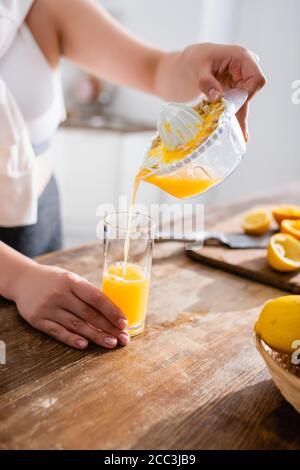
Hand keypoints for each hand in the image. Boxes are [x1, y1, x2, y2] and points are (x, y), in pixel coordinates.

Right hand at [13, 263, 129, 349]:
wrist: (23, 280)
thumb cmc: (55, 280)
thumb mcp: (70, 278)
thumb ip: (87, 293)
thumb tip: (113, 313)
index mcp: (71, 281)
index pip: (96, 297)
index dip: (112, 311)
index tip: (124, 322)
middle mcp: (59, 293)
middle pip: (88, 314)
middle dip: (108, 327)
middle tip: (123, 338)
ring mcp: (47, 307)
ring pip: (76, 325)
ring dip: (95, 336)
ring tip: (110, 343)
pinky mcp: (37, 320)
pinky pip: (57, 332)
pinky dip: (72, 339)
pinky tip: (85, 345)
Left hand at [155, 43, 265, 140]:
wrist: (181, 66)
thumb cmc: (191, 60)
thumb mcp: (197, 68)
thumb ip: (207, 81)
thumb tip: (217, 97)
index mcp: (240, 57)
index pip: (256, 79)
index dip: (247, 94)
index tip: (231, 104)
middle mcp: (244, 69)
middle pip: (251, 92)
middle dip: (241, 108)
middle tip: (232, 127)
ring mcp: (239, 81)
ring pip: (244, 102)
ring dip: (239, 117)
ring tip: (241, 137)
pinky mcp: (232, 91)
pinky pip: (236, 106)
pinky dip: (235, 118)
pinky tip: (241, 134)